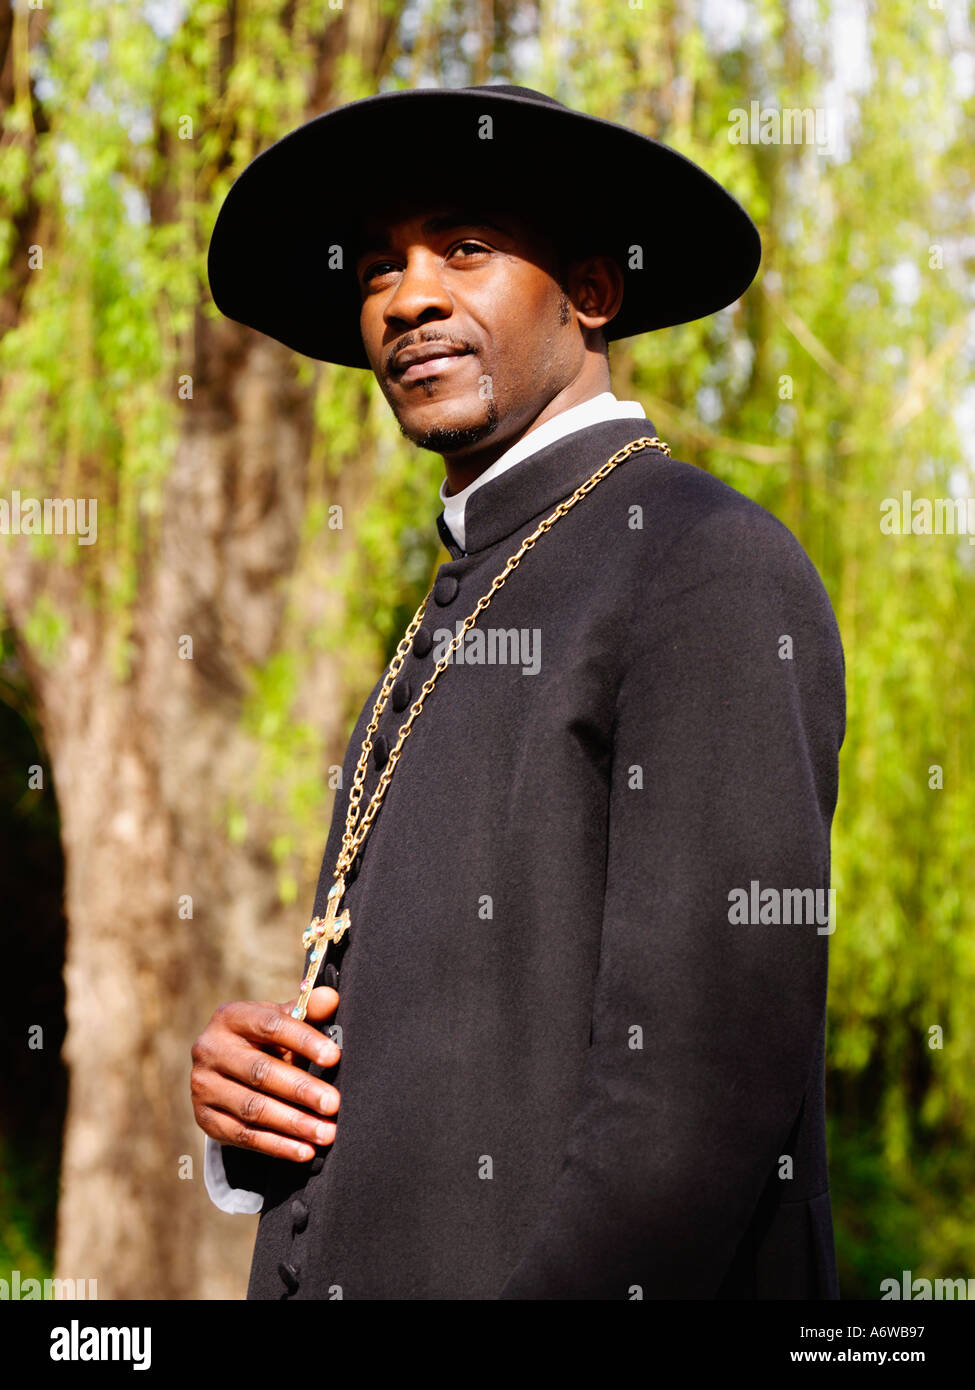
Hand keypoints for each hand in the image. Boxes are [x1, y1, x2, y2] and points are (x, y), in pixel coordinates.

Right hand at [191, 987, 340, 1162]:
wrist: (228, 1067)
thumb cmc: (265, 1038)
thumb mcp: (282, 1020)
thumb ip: (307, 1010)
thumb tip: (331, 998)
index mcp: (231, 1017)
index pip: (270, 1026)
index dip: (304, 1041)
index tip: (335, 1057)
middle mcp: (210, 1050)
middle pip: (260, 1072)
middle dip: (301, 1089)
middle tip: (334, 1104)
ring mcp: (203, 1086)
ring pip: (253, 1109)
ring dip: (293, 1124)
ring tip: (326, 1133)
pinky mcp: (205, 1118)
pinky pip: (244, 1136)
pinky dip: (277, 1146)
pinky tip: (304, 1151)